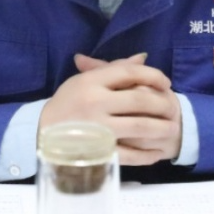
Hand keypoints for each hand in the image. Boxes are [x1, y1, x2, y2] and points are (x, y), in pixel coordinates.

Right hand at [40, 53, 182, 165]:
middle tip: (173, 109)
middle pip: (140, 99)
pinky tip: (156, 154)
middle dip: (162, 104)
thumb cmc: (68, 102)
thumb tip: (143, 58)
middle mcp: (95, 102)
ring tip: (171, 129)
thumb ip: (113, 70)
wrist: (40, 130)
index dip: (153, 75)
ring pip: (140, 126)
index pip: (129, 72)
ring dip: (161, 128)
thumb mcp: (85, 80)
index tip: (166, 83)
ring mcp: (97, 127)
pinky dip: (146, 155)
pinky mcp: (98, 149)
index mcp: (91, 82)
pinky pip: (129, 153)